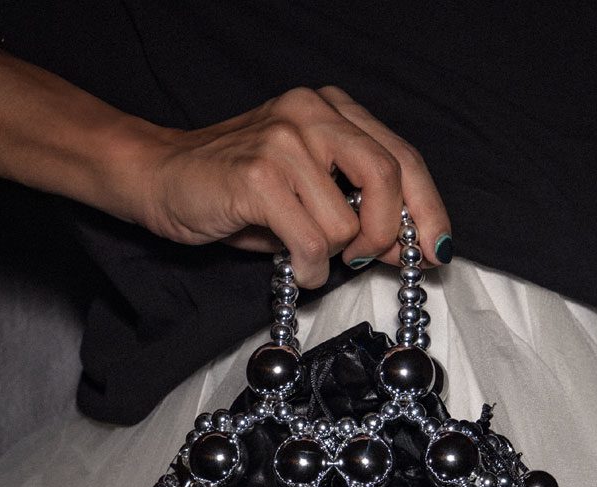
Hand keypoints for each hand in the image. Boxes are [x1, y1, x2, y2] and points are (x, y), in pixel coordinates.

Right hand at [127, 86, 451, 287]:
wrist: (158, 177)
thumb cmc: (233, 189)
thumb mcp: (306, 190)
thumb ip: (356, 205)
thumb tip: (406, 246)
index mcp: (329, 108)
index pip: (401, 155)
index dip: (428, 206)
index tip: (438, 246)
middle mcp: (310, 113)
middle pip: (389, 176)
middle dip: (390, 232)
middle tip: (371, 259)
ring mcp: (284, 142)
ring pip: (348, 221)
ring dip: (334, 256)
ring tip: (307, 255)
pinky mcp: (259, 178)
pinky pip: (312, 242)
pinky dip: (311, 268)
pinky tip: (296, 266)